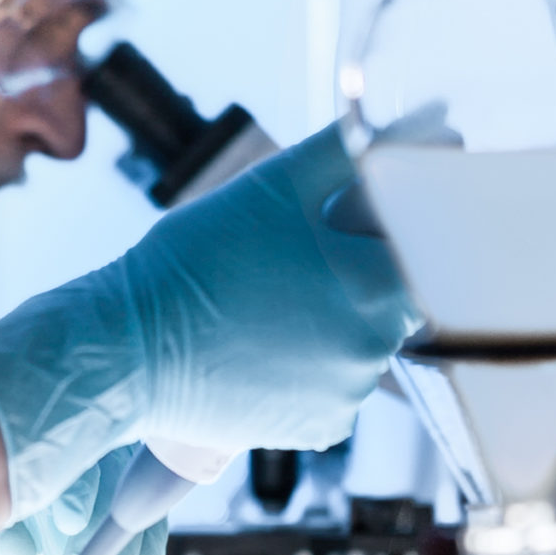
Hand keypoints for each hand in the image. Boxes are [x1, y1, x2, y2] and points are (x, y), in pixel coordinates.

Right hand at [0, 124, 408, 515]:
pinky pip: (332, 386)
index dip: (380, 232)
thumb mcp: (273, 185)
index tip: (341, 227)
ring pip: (358, 342)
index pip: (420, 249)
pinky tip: (261, 346)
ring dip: (328, 321)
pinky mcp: (317, 430)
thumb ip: (353, 152)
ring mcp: (347, 397)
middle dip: (352, 275)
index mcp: (378, 287)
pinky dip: (307, 366)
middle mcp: (375, 351)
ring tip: (263, 305)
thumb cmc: (194, 261)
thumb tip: (430, 123)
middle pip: (390, 298)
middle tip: (287, 261)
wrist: (125, 350)